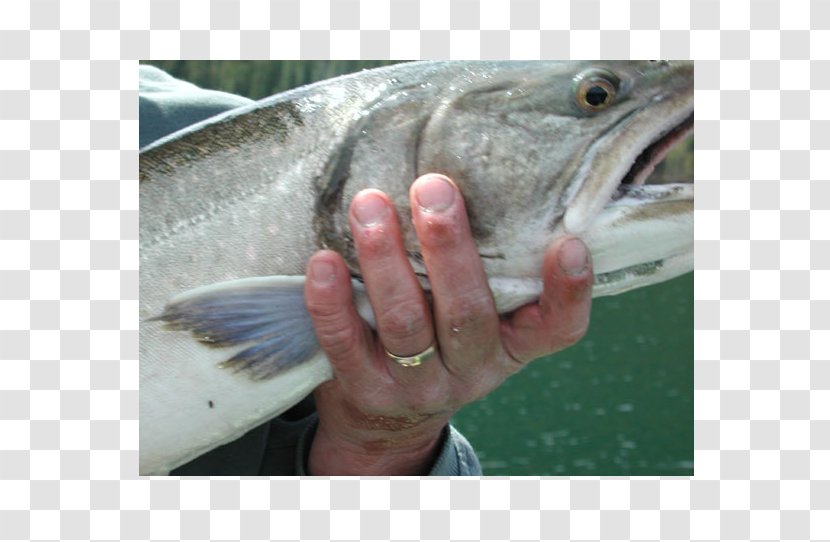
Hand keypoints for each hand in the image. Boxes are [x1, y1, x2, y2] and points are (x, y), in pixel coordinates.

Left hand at [303, 174, 592, 474]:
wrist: (388, 416)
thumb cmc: (442, 337)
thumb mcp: (482, 315)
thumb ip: (490, 268)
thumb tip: (473, 175)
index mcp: (512, 346)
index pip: (557, 329)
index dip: (569, 292)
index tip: (568, 244)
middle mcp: (471, 371)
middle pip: (468, 314)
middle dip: (449, 249)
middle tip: (433, 188)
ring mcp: (417, 386)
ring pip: (405, 325)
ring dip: (386, 260)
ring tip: (370, 204)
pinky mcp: (365, 390)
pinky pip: (345, 346)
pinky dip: (332, 304)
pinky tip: (323, 261)